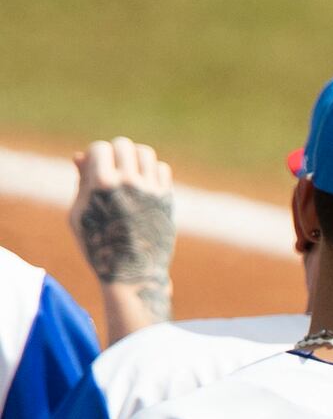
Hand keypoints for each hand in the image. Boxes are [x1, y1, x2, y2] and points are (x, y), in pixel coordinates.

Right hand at [70, 137, 176, 335]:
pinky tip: (144, 186)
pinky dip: (152, 172)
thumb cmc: (98, 245)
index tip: (95, 170)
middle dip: (115, 153)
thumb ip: (81, 183)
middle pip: (123, 144)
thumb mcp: (80, 214)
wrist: (133, 273)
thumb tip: (80, 155)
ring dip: (135, 158)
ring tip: (129, 174)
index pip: (100, 147)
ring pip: (146, 153)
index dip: (95, 156)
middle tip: (113, 169)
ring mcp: (150, 190)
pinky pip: (162, 169)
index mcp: (102, 185)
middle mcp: (129, 183)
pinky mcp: (167, 199)